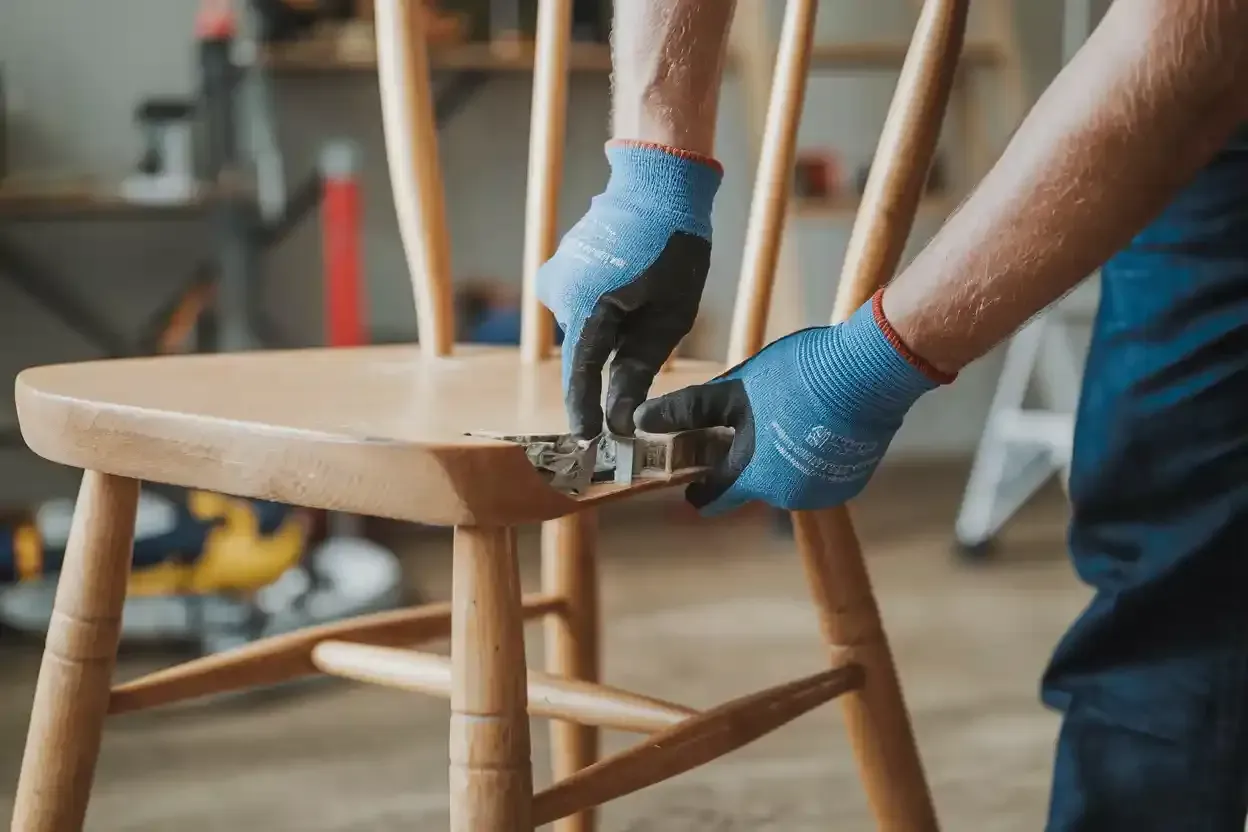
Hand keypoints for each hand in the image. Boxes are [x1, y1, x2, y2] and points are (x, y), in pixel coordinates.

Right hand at [537, 141, 722, 437]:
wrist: (657, 184)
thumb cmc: (674, 251)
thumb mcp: (669, 318)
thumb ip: (638, 371)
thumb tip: (620, 418)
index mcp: (588, 308)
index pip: (581, 376)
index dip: (584, 412)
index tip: (587, 440)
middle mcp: (559, 295)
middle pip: (587, 351)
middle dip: (613, 355)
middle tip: (653, 327)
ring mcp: (555, 278)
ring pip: (586, 327)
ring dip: (610, 327)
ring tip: (645, 293)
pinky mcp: (558, 268)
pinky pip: (582, 304)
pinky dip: (604, 306)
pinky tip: (629, 283)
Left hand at [634, 292, 953, 513]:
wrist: (872, 372)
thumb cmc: (798, 377)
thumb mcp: (736, 389)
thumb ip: (689, 410)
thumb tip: (641, 420)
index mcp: (753, 476)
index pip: (714, 499)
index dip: (699, 488)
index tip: (692, 480)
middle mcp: (787, 496)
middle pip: (754, 482)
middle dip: (747, 458)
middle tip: (751, 421)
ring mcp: (823, 492)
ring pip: (788, 478)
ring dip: (782, 456)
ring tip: (790, 415)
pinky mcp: (852, 481)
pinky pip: (820, 473)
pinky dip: (813, 456)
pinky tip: (819, 423)